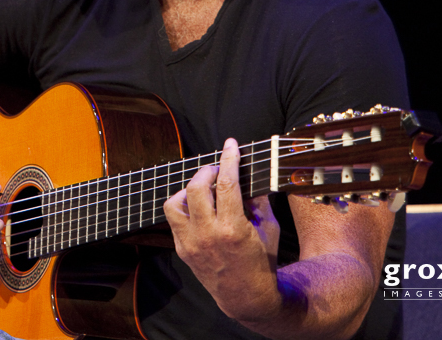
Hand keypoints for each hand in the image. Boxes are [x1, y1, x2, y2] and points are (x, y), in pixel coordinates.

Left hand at [163, 138, 281, 322]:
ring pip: (174, 203)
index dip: (229, 159)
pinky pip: (174, 220)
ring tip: (203, 189)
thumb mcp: (268, 229)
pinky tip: (198, 208)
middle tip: (217, 170)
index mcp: (232, 229)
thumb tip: (248, 176)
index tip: (230, 144)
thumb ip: (259, 200)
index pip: (227, 183)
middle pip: (195, 188)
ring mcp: (191, 243)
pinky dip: (184, 208)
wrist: (246, 297)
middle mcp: (207, 235)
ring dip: (187, 190)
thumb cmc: (261, 262)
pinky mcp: (182, 250)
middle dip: (206, 171)